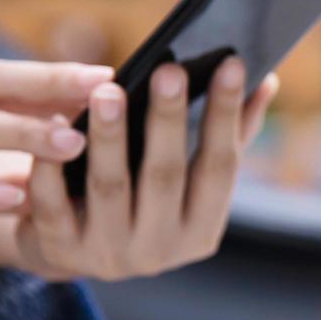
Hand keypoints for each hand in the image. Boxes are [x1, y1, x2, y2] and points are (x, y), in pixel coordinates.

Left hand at [16, 56, 277, 280]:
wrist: (74, 252)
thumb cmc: (145, 199)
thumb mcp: (188, 178)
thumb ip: (228, 132)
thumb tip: (266, 80)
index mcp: (202, 230)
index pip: (221, 167)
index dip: (226, 115)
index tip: (230, 64)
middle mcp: (161, 250)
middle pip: (166, 176)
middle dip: (168, 121)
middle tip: (168, 69)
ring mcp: (109, 255)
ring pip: (110, 187)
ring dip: (110, 136)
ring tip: (109, 90)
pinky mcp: (61, 252)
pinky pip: (54, 203)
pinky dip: (54, 163)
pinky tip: (58, 121)